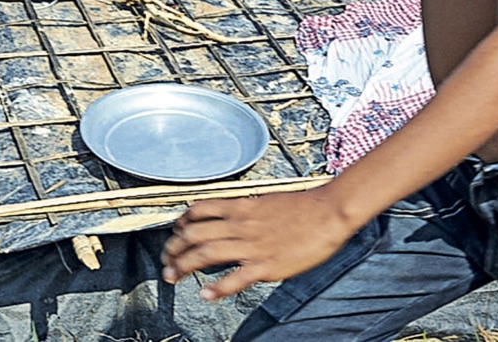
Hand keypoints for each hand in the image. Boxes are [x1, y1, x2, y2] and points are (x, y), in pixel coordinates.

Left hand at [161, 188, 355, 299]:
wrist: (330, 211)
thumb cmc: (305, 207)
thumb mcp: (270, 201)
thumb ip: (249, 210)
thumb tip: (233, 217)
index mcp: (245, 205)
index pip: (201, 209)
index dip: (182, 222)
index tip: (176, 233)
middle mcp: (243, 224)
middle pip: (196, 233)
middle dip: (175, 247)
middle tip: (167, 259)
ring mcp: (253, 245)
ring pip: (207, 253)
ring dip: (184, 266)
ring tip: (172, 276)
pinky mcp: (266, 265)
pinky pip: (235, 279)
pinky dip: (217, 288)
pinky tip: (205, 295)